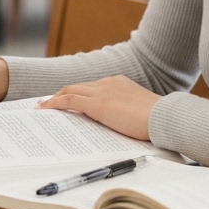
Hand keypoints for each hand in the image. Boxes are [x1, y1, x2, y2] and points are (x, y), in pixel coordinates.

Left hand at [39, 76, 160, 140]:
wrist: (165, 117)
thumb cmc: (159, 120)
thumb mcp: (141, 113)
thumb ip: (128, 114)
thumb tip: (123, 125)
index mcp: (121, 83)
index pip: (93, 87)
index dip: (79, 94)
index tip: (70, 100)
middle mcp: (109, 83)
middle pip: (78, 86)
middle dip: (62, 94)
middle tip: (49, 102)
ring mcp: (102, 91)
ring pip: (70, 91)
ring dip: (55, 99)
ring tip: (43, 107)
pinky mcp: (97, 104)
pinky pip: (69, 100)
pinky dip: (54, 103)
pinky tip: (45, 110)